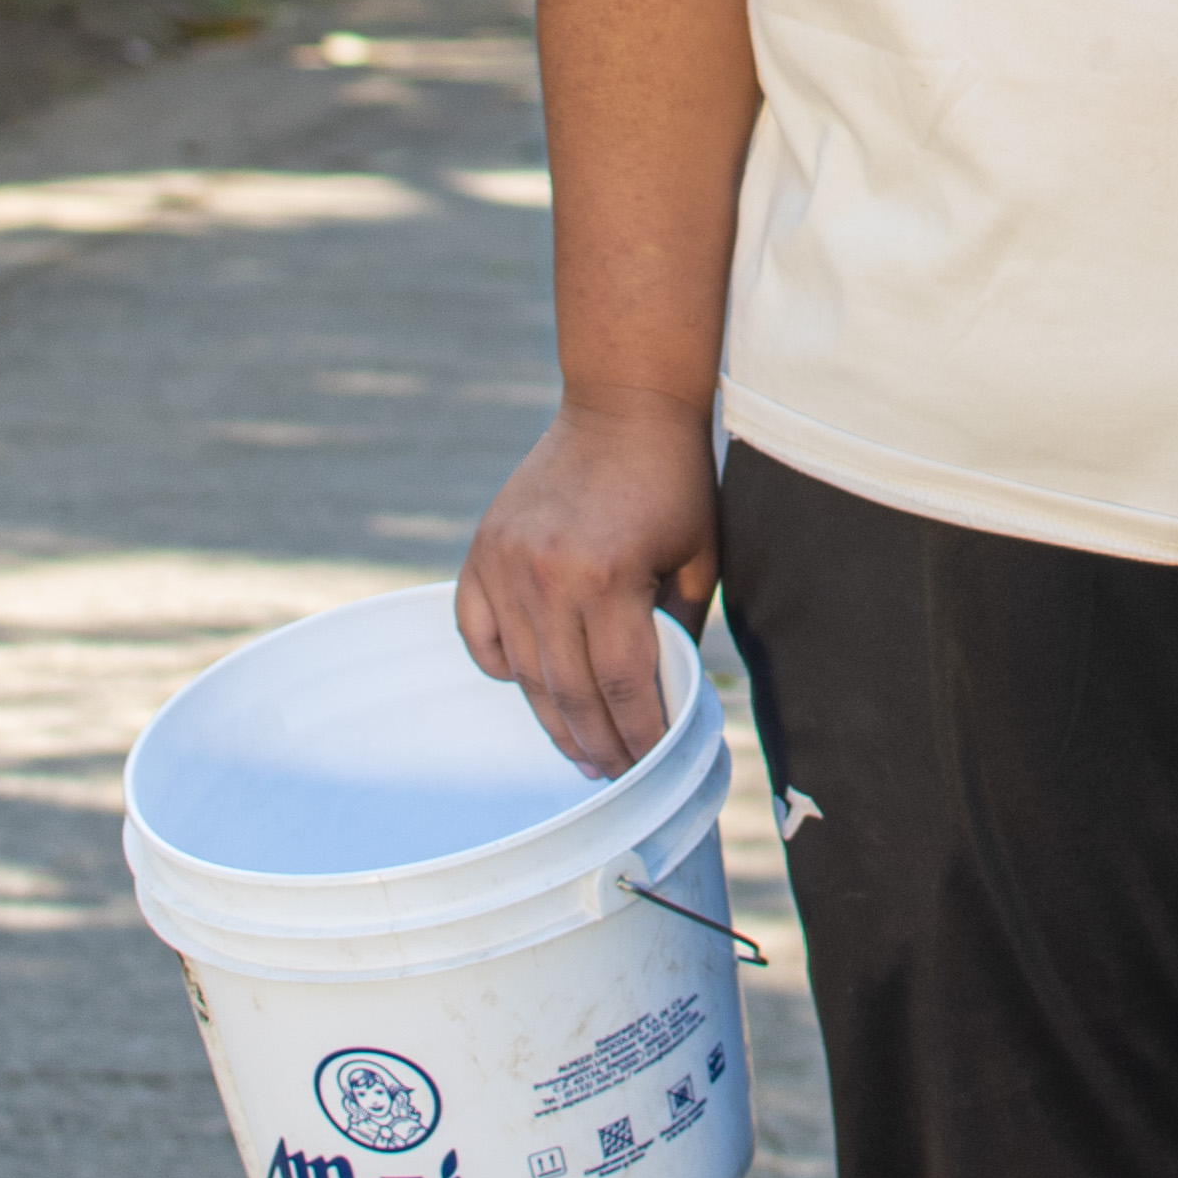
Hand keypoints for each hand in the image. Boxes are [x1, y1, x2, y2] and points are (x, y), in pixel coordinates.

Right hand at [458, 393, 720, 774]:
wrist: (622, 406)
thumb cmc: (673, 482)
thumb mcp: (697, 559)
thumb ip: (676, 631)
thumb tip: (664, 701)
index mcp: (609, 577)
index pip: (623, 686)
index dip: (638, 735)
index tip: (650, 763)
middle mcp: (549, 575)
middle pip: (568, 691)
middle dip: (595, 742)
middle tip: (612, 772)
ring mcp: (506, 563)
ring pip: (524, 672)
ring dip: (552, 719)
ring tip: (579, 748)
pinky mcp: (483, 551)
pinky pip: (480, 634)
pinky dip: (502, 666)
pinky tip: (531, 685)